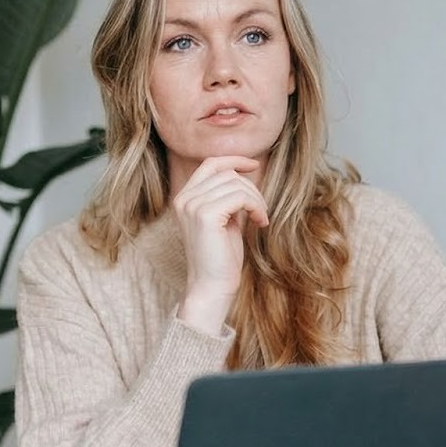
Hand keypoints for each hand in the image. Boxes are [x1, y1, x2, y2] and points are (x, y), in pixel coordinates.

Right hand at [171, 156, 269, 334]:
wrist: (212, 286)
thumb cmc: (221, 256)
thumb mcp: (224, 219)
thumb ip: (228, 197)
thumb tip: (245, 174)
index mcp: (185, 198)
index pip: (210, 164)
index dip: (234, 160)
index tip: (254, 165)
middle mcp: (185, 199)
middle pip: (227, 174)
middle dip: (251, 189)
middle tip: (261, 211)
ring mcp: (193, 206)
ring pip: (236, 183)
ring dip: (256, 199)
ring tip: (260, 218)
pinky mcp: (205, 215)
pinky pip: (240, 196)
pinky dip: (256, 206)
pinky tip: (260, 222)